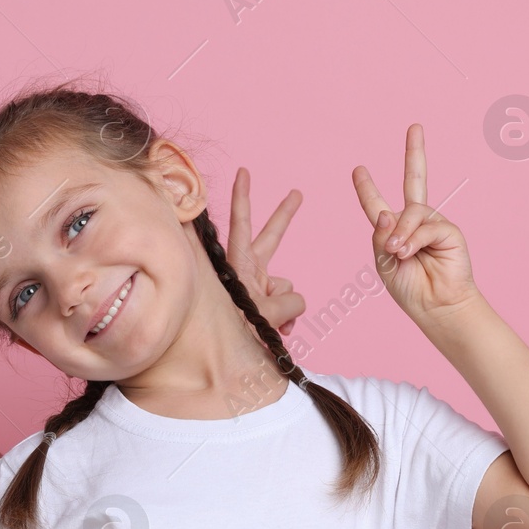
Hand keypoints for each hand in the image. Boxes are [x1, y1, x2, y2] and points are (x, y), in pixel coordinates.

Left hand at [224, 167, 305, 334]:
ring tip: (267, 324)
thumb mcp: (261, 313)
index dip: (243, 198)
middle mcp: (249, 270)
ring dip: (284, 307)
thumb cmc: (236, 332)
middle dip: (284, 216)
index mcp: (239, 263)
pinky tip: (281, 331)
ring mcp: (259, 286)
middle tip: (296, 192)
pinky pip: (290, 305)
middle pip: (271, 238)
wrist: (231, 356)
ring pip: (288, 286)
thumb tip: (297, 302)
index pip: (242, 224)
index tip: (243, 172)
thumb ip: (286, 301)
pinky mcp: (268, 302)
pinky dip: (288, 318)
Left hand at [352, 124, 479, 322]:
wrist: (435, 306)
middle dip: (415, 153)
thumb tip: (387, 213)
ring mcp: (432, 223)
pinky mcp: (449, 230)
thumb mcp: (384, 262)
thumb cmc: (409, 288)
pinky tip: (409, 252)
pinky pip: (425, 225)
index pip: (377, 203)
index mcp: (393, 229)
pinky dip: (414, 239)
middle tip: (415, 127)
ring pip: (411, 211)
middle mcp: (414, 221)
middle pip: (414, 180)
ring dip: (401, 233)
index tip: (358, 169)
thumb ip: (381, 237)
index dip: (367, 187)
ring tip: (398, 253)